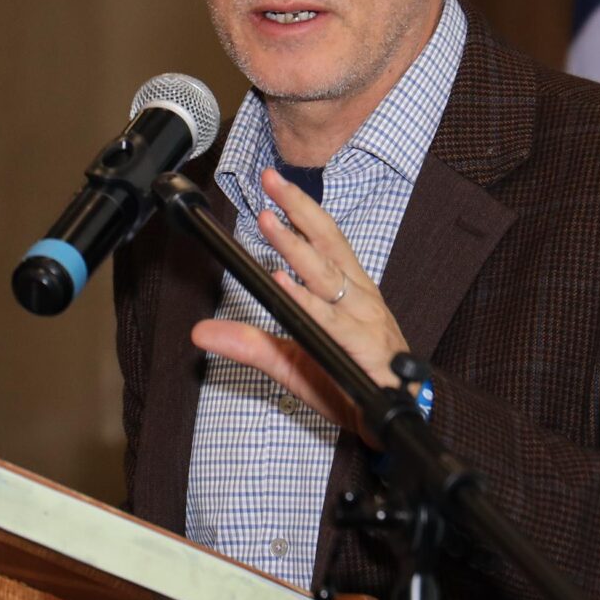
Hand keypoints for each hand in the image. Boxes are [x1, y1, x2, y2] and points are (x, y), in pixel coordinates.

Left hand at [192, 167, 413, 440]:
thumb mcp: (293, 359)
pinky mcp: (365, 349)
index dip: (301, 209)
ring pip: (327, 276)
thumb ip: (250, 344)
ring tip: (270, 222)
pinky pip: (331, 322)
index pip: (326, 239)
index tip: (274, 184)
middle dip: (299, 209)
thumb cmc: (351, 381)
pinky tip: (284, 285)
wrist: (398, 417)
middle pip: (329, 243)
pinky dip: (307, 302)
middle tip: (270, 182)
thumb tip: (201, 332)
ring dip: (296, 247)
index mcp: (350, 290)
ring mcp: (364, 321)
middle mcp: (359, 298)